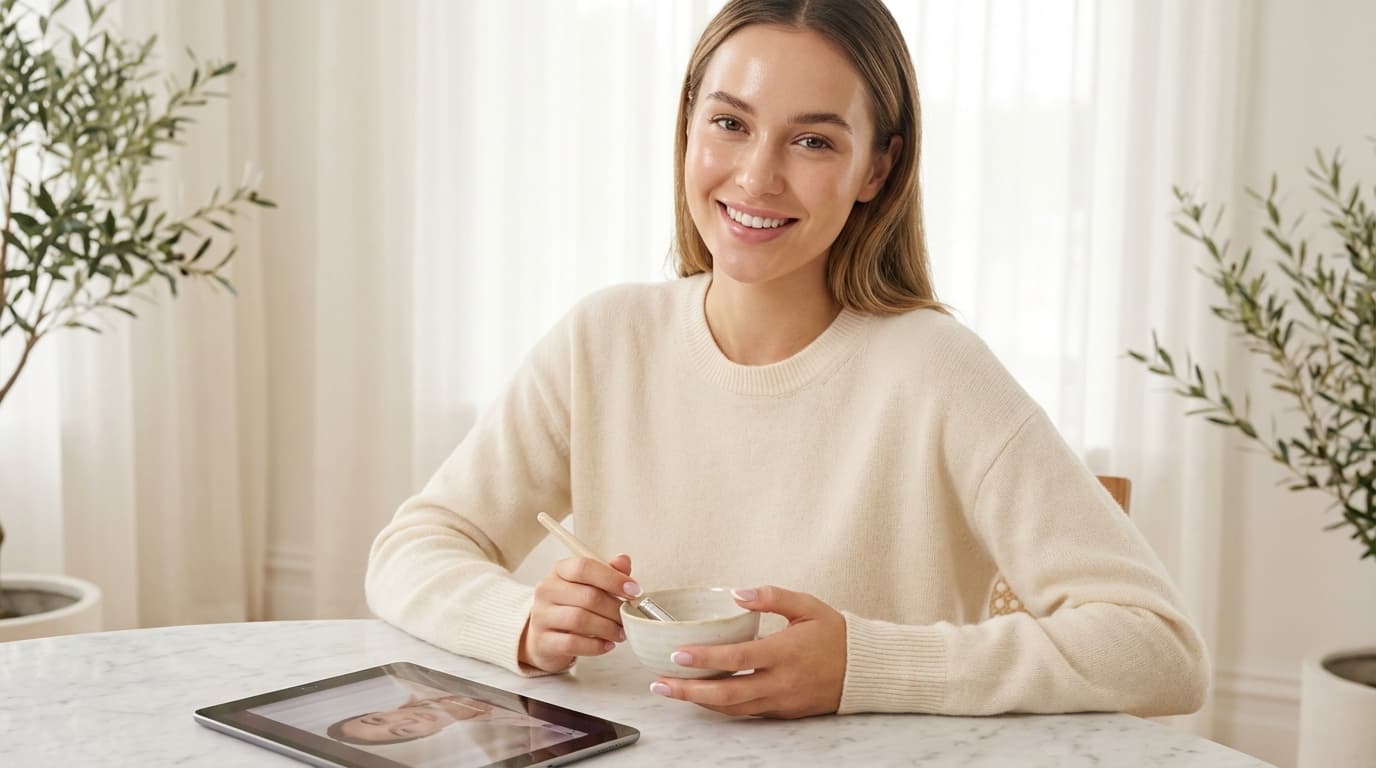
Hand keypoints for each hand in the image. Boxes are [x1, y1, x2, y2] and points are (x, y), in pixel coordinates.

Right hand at [519, 553, 638, 672]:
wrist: (544, 636)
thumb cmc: (572, 606)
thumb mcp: (589, 585)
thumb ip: (608, 573)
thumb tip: (623, 560)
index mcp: (560, 570)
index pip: (584, 567)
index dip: (612, 578)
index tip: (634, 591)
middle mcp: (547, 590)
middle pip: (587, 596)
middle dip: (614, 609)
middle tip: (628, 618)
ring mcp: (542, 616)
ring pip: (580, 620)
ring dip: (607, 628)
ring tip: (620, 633)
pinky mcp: (543, 641)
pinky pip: (572, 643)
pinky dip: (595, 645)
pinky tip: (607, 645)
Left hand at [649, 585, 846, 717]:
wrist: (864, 669)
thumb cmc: (835, 634)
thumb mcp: (807, 605)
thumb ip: (772, 596)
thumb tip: (738, 592)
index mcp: (785, 652)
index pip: (738, 658)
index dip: (706, 658)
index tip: (678, 654)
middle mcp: (781, 682)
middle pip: (728, 694)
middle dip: (690, 691)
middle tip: (661, 684)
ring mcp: (782, 701)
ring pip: (734, 708)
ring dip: (699, 702)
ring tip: (672, 691)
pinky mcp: (783, 712)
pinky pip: (746, 713)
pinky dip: (721, 707)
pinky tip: (701, 696)